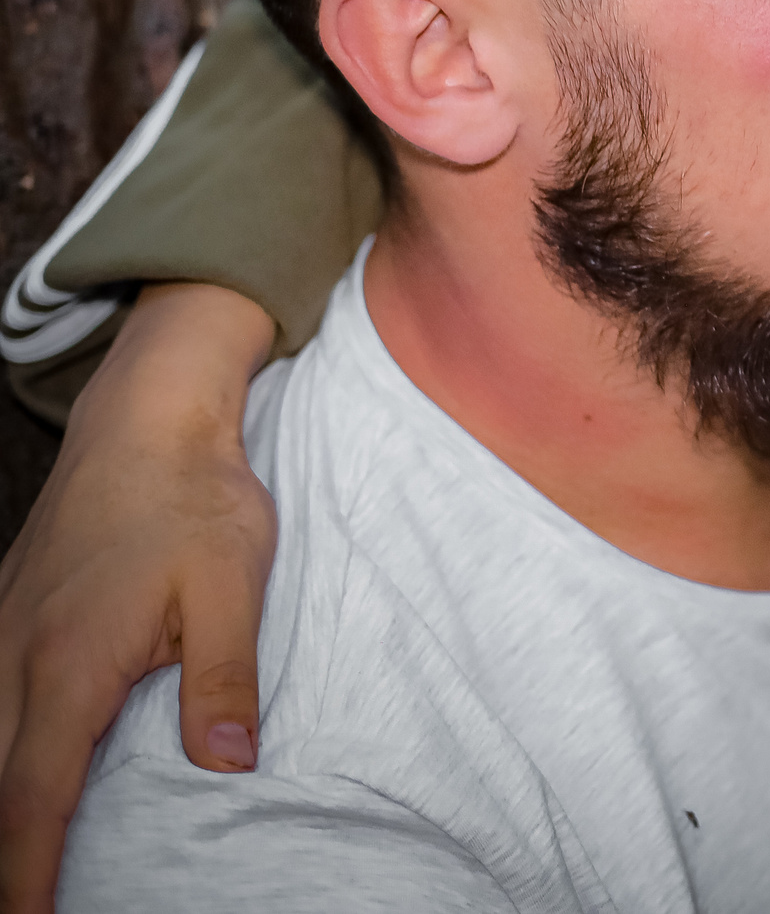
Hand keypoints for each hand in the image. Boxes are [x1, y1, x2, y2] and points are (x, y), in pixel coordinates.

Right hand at [0, 285, 275, 912]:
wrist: (149, 419)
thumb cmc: (196, 499)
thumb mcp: (233, 587)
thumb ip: (225, 677)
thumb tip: (226, 763)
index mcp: (71, 665)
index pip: (35, 798)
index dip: (28, 873)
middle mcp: (18, 657)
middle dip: (4, 855)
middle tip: (28, 909)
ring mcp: (4, 634)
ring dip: (1, 803)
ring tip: (27, 862)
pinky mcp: (11, 614)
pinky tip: (17, 772)